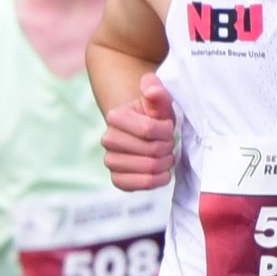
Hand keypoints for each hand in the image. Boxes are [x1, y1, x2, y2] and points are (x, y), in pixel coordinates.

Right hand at [103, 74, 175, 192]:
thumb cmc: (153, 117)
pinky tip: (162, 172)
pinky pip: (142, 184)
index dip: (166, 131)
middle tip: (168, 143)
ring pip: (149, 168)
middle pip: (151, 151)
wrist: (142, 135)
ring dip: (165, 163)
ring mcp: (110, 161)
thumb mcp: (158, 102)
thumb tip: (152, 90)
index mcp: (115, 117)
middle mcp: (107, 139)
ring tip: (166, 156)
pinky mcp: (117, 179)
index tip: (168, 128)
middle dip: (167, 148)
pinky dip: (159, 180)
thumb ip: (157, 91)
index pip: (149, 129)